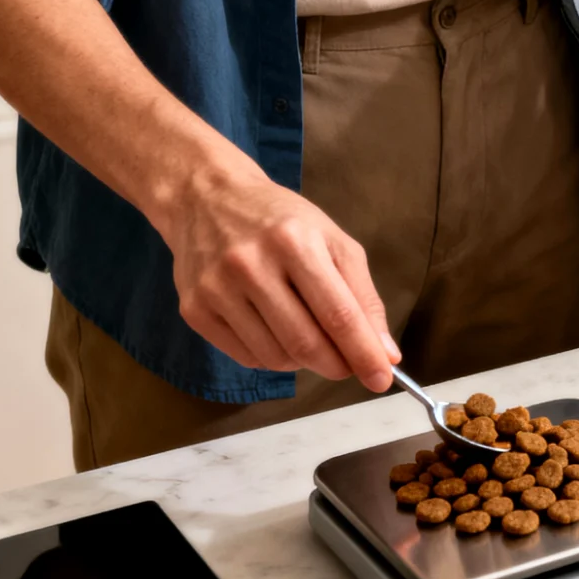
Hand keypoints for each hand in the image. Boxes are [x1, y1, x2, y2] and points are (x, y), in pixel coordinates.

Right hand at [159, 168, 398, 389]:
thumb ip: (363, 297)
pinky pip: (247, 357)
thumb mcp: (333, 242)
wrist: (207, 199)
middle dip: (336, 365)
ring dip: (304, 362)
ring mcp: (217, 289)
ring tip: (309, 335)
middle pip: (305, 343)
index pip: (338, 315)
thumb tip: (385, 354)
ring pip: (276, 357)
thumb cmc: (282, 222)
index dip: (363, 353)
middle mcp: (251, 265)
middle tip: (349, 366)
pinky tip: (276, 331)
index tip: (382, 379)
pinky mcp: (194, 309)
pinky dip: (273, 356)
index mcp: (295, 242)